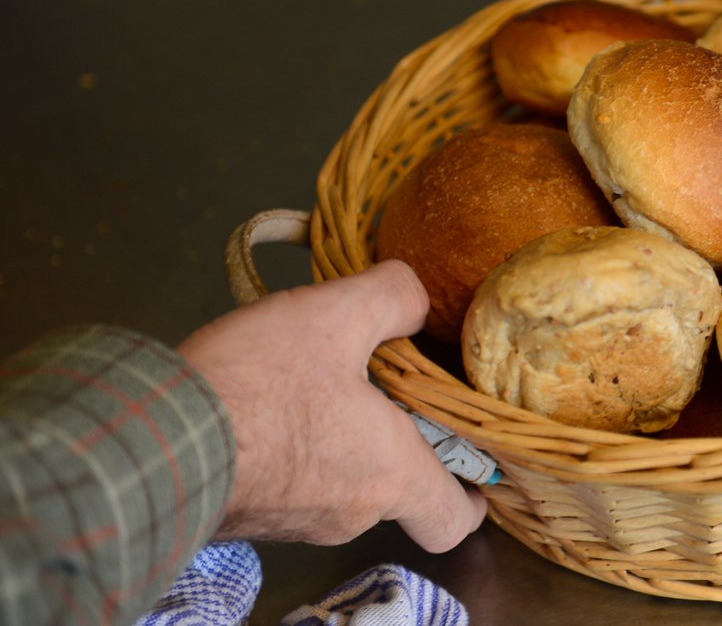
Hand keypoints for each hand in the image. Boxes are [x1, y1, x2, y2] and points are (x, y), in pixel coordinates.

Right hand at [178, 260, 486, 551]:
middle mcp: (352, 513)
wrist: (152, 437)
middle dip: (401, 441)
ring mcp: (297, 521)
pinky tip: (277, 397)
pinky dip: (298, 447)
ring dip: (344, 439)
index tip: (468, 462)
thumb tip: (415, 297)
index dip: (472, 493)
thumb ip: (393, 297)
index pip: (455, 519)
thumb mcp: (335, 314)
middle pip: (400, 492)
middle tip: (392, 389)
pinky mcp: (250, 513)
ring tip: (325, 379)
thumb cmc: (257, 385)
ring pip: (345, 484)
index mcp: (391, 475)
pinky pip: (295, 483)